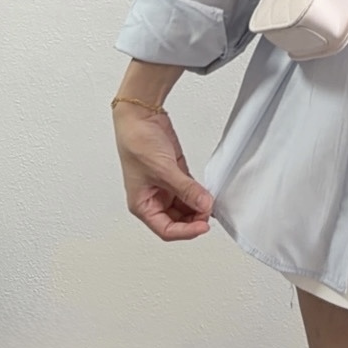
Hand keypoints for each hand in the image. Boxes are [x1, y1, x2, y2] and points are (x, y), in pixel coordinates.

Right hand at [113, 103, 214, 241]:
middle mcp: (153, 198)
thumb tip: (204, 205)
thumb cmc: (137, 142)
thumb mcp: (164, 170)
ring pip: (185, 206)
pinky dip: (199, 193)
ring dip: (198, 206)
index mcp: (142, 205)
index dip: (185, 231)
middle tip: (209, 211)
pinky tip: (208, 193)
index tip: (203, 226)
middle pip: (177, 220)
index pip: (166, 229)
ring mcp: (165, 186)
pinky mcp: (175, 174)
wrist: (140, 116)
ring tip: (210, 202)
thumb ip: (186, 189)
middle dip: (194, 219)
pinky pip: (189, 190)